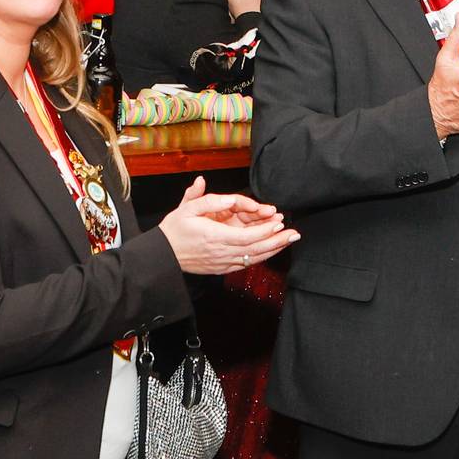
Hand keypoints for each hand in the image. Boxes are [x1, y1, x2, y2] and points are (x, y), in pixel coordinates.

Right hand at [157, 177, 297, 274]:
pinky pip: (246, 264)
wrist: (164, 256)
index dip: (263, 230)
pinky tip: (271, 250)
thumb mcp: (185, 209)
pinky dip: (261, 257)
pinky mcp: (222, 268)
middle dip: (277, 241)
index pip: (245, 236)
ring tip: (289, 240)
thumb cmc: (175, 230)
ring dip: (273, 249)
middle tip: (294, 233)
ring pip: (253, 258)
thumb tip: (216, 190)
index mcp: (213, 236)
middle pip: (255, 249)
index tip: (277, 222)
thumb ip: (205, 199)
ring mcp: (222, 262)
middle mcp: (221, 252)